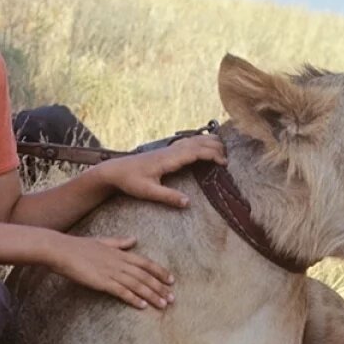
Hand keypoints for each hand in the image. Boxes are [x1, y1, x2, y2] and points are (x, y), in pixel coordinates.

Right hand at [51, 234, 174, 308]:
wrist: (60, 250)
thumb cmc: (78, 246)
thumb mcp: (102, 241)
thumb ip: (119, 242)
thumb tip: (134, 239)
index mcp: (120, 253)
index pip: (145, 262)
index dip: (160, 271)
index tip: (171, 280)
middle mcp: (119, 262)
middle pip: (145, 276)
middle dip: (160, 287)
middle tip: (173, 298)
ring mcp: (111, 272)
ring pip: (137, 285)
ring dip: (152, 295)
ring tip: (163, 305)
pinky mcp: (102, 281)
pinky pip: (121, 291)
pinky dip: (134, 299)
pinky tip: (143, 306)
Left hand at [102, 135, 226, 207]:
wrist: (115, 170)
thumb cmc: (130, 181)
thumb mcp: (148, 192)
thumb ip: (168, 197)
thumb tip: (188, 203)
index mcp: (168, 159)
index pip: (196, 152)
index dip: (212, 155)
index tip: (224, 163)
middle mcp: (169, 151)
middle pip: (197, 142)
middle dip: (215, 146)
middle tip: (229, 157)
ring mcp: (167, 150)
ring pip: (192, 140)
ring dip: (208, 142)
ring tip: (222, 147)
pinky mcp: (165, 152)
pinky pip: (186, 143)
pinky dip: (198, 142)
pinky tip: (202, 145)